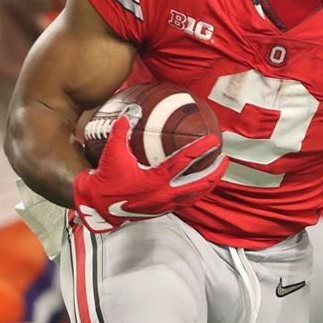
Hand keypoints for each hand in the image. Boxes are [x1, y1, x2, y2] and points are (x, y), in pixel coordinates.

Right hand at [72, 115, 225, 232]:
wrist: (98, 205)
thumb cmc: (107, 179)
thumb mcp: (112, 152)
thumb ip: (121, 130)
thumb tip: (129, 111)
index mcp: (155, 180)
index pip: (184, 162)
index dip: (200, 149)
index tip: (213, 140)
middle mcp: (163, 194)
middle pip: (198, 184)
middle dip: (214, 173)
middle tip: (225, 160)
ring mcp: (163, 205)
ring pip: (193, 196)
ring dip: (207, 185)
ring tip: (217, 175)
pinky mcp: (160, 211)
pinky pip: (183, 203)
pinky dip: (194, 194)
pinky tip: (198, 188)